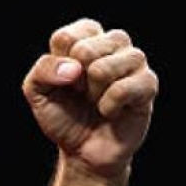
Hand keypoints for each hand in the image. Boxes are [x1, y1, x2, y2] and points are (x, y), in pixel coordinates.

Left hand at [22, 18, 158, 177]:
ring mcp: (134, 61)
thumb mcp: (36, 91)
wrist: (83, 150)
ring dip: (93, 94)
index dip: (58, 66)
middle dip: (75, 81)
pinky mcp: (148, 83)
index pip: (66, 37)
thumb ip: (43, 70)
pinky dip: (109, 107)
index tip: (65, 81)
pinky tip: (111, 111)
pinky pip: (122, 89)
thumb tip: (73, 68)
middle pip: (84, 50)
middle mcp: (113, 42)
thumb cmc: (62, 114)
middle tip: (82, 93)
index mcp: (85, 36)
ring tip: (97, 101)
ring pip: (104, 68)